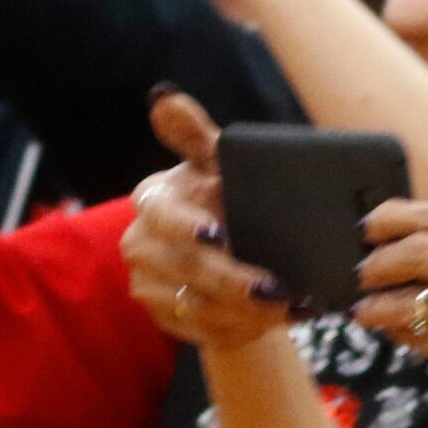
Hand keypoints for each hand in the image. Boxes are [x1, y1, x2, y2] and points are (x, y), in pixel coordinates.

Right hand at [118, 92, 291, 348]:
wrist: (227, 249)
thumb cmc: (222, 193)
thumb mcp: (215, 162)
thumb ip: (194, 132)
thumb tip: (162, 95)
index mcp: (152, 200)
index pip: (161, 215)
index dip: (186, 228)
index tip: (217, 237)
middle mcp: (140, 244)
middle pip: (184, 269)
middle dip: (231, 282)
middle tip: (275, 289)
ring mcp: (147, 285)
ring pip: (194, 307)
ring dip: (243, 313)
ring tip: (287, 307)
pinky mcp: (163, 318)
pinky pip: (201, 332)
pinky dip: (239, 330)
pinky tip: (273, 321)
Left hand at [351, 200, 427, 427]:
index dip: (400, 217)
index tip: (375, 223)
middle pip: (417, 245)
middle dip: (379, 256)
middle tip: (363, 267)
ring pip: (408, 294)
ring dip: (377, 301)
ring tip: (367, 307)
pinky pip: (416, 332)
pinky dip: (397, 332)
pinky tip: (391, 334)